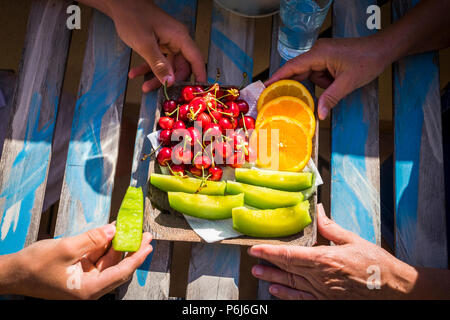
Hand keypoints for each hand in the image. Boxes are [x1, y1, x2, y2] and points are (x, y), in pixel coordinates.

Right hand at [3, 224, 152, 298]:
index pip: (121, 272)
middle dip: (131, 249)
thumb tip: (112, 230)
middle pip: (117, 267)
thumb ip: (92, 239)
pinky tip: (111, 231)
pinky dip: (104, 245)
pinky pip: (97, 257)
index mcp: (89, 289)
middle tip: (144, 235)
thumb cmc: (35, 266)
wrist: (13, 273)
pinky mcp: (79, 271)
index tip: (149, 246)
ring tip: (130, 228)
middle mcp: (90, 286)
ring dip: (117, 245)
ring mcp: (85, 279)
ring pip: (108, 261)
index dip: (137, 257)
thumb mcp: (66, 248)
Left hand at [107, 0, 205, 91]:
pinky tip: (135, 74)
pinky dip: (147, 68)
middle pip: (181, 67)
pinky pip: (157, 61)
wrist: (120, 5)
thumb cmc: (133, 17)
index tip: (199, 90)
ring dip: (156, 77)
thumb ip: (159, 64)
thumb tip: (170, 81)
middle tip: (161, 91)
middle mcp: (176, 41)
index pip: (196, 59)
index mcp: (179, 37)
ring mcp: (167, 43)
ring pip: (168, 67)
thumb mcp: (145, 44)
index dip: (200, 76)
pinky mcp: (158, 45)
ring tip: (144, 86)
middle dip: (170, 80)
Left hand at [248, 204, 418, 299]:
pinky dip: (287, 296)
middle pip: (287, 270)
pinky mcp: (326, 302)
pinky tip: (275, 292)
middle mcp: (320, 278)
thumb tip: (317, 211)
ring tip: (258, 273)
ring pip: (291, 285)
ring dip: (272, 279)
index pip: (290, 255)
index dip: (270, 252)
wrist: (393, 288)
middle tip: (252, 260)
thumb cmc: (374, 263)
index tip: (256, 248)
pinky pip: (302, 300)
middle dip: (268, 264)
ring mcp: (322, 293)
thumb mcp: (352, 240)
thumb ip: (330, 228)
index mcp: (325, 259)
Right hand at [266, 36, 389, 119]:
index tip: (265, 88)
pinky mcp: (328, 59)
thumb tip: (320, 115)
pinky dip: (323, 81)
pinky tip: (334, 85)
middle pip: (297, 71)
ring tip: (331, 88)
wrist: (383, 49)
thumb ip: (331, 98)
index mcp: (319, 54)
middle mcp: (317, 52)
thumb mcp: (347, 83)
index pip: (291, 67)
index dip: (277, 77)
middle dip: (293, 85)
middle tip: (280, 100)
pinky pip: (318, 73)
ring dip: (318, 84)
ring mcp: (322, 55)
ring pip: (310, 74)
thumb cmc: (367, 60)